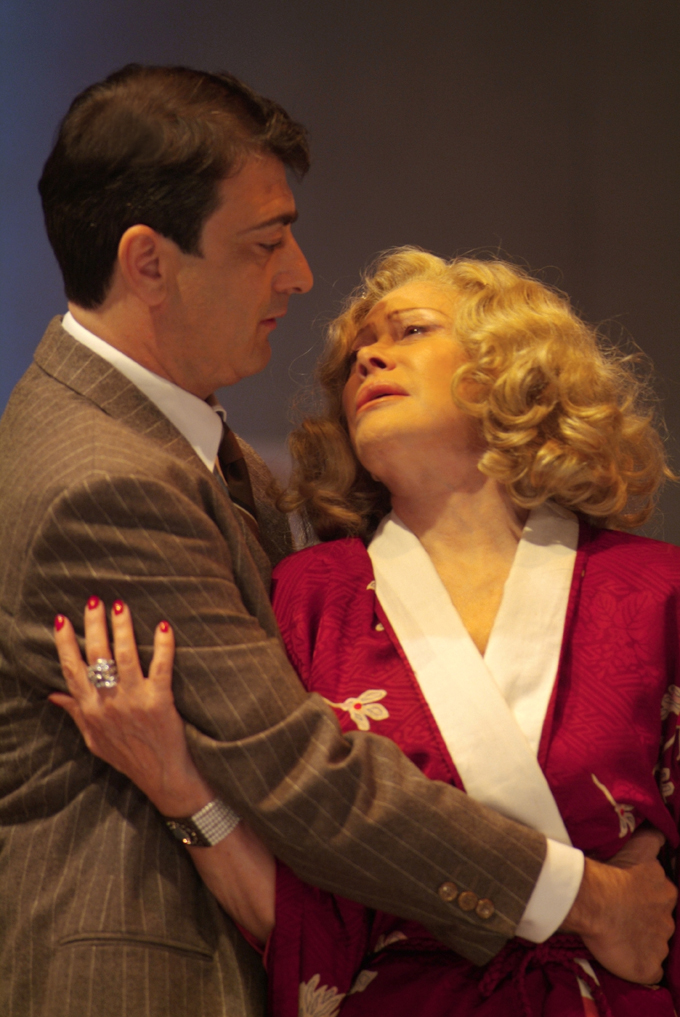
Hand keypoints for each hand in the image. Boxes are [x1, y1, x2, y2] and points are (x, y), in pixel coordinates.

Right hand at [50, 598, 212, 816]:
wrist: (162, 776)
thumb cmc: (128, 757)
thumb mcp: (94, 739)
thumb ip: (75, 713)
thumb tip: (53, 694)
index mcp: (90, 710)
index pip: (72, 670)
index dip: (65, 643)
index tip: (63, 619)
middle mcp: (108, 703)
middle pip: (97, 656)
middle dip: (94, 625)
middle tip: (94, 601)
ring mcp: (134, 701)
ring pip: (124, 656)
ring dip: (122, 628)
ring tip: (120, 606)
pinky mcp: (160, 701)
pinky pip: (161, 667)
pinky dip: (163, 645)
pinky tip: (163, 626)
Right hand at [562, 826, 675, 983]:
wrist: (595, 901)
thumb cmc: (613, 872)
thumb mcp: (638, 846)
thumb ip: (654, 839)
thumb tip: (663, 832)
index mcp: (666, 892)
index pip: (662, 896)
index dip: (646, 897)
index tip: (630, 896)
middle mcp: (668, 920)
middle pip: (660, 922)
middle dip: (646, 921)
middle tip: (622, 916)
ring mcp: (660, 946)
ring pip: (655, 945)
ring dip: (641, 942)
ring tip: (619, 937)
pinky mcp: (649, 967)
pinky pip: (649, 969)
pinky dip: (640, 965)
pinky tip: (625, 957)